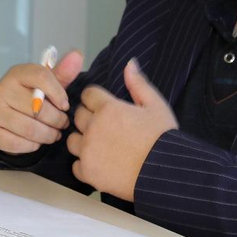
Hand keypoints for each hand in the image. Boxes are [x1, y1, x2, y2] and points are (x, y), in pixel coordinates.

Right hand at [0, 50, 84, 153]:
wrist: (7, 115)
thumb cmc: (31, 97)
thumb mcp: (48, 84)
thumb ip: (63, 72)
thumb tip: (77, 54)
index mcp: (18, 73)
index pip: (41, 77)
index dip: (58, 93)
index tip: (65, 105)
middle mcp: (2, 89)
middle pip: (38, 108)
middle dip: (57, 120)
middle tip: (63, 124)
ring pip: (29, 128)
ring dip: (47, 135)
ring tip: (54, 134)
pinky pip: (17, 143)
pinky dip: (32, 146)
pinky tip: (37, 142)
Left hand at [66, 59, 177, 200]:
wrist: (164, 173)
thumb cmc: (162, 138)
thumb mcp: (156, 105)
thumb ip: (138, 84)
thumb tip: (129, 63)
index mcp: (108, 108)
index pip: (88, 94)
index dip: (97, 99)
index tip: (106, 107)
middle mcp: (93, 128)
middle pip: (78, 115)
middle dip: (89, 118)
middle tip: (106, 127)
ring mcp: (88, 151)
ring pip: (72, 140)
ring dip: (83, 141)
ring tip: (100, 146)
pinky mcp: (88, 172)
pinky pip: (75, 165)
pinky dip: (85, 164)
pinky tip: (100, 164)